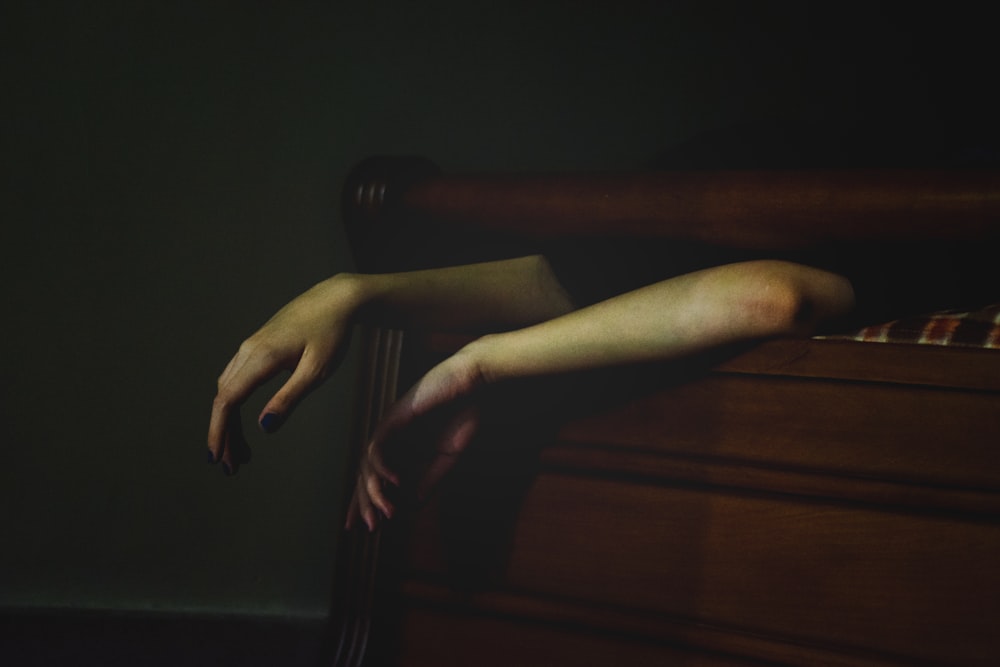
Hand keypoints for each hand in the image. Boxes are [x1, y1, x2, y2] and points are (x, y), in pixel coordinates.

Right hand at [208, 274, 363, 473]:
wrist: (337, 299)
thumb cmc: (332, 333)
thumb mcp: (316, 371)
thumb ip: (289, 398)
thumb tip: (264, 427)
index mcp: (261, 358)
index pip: (227, 400)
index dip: (219, 432)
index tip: (217, 458)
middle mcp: (249, 350)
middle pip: (224, 398)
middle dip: (224, 434)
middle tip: (231, 466)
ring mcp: (251, 345)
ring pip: (229, 388)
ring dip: (229, 421)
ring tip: (241, 452)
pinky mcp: (258, 345)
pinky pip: (238, 378)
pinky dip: (236, 403)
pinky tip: (245, 420)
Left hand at [346, 345, 487, 530]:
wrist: (475, 385)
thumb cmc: (464, 413)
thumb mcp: (448, 456)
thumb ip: (430, 478)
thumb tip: (414, 505)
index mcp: (403, 447)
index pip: (376, 478)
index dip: (368, 502)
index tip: (366, 528)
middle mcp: (390, 438)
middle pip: (364, 475)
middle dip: (364, 503)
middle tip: (368, 528)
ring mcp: (389, 427)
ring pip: (366, 465)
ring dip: (373, 491)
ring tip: (385, 513)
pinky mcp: (393, 417)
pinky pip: (376, 447)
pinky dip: (382, 467)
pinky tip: (394, 483)